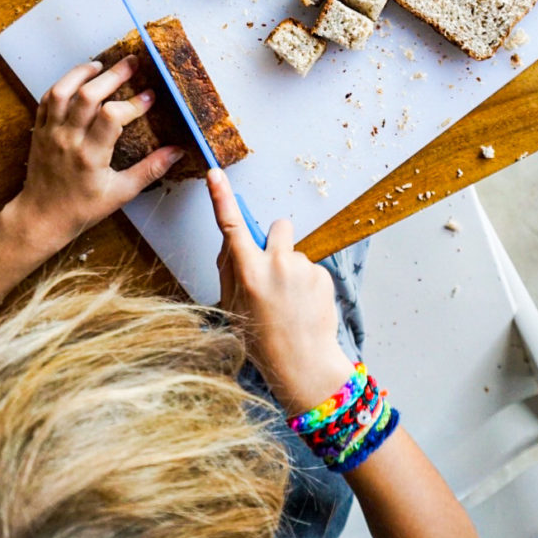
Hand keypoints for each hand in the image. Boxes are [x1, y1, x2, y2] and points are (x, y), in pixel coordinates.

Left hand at [9, 58, 183, 254]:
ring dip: (81, 73)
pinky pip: (46, 99)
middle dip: (113, 75)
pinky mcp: (39, 131)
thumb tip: (177, 152)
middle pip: (88, 96)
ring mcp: (50, 133)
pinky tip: (77, 80)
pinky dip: (62, 85)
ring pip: (62, 91)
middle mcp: (68, 140)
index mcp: (91, 156)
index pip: (112, 116)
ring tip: (100, 65)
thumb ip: (150, 170)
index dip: (133, 103)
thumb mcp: (122, 193)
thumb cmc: (82, 208)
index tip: (150, 96)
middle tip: (132, 63)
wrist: (42, 217)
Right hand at [207, 168, 353, 414]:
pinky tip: (302, 306)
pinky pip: (310, 268)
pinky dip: (306, 283)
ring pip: (294, 252)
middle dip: (275, 239)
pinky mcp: (323, 276)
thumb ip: (230, 269)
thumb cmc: (262, 338)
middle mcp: (277, 265)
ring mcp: (303, 269)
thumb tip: (231, 240)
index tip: (215, 174)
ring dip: (290, 267)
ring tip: (289, 301)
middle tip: (273, 270)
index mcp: (249, 273)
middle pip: (277, 227)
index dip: (220, 197)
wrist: (303, 364)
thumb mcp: (232, 305)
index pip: (231, 226)